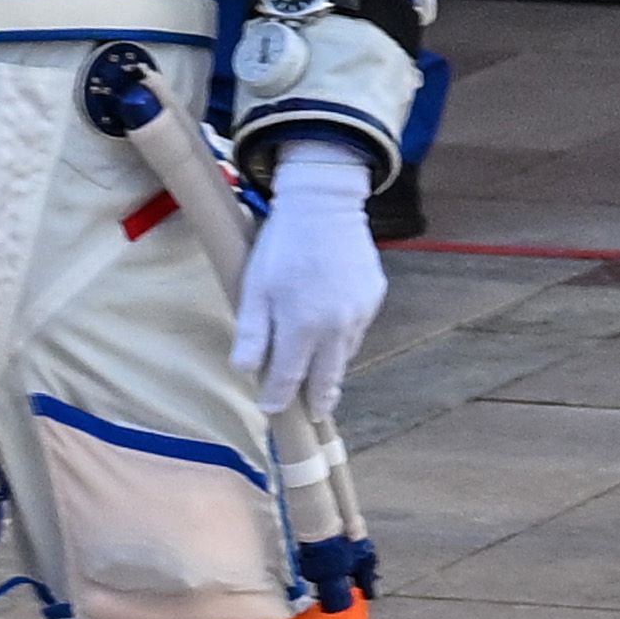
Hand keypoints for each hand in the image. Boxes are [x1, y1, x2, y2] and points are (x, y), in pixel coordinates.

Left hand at [229, 155, 387, 408]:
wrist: (324, 203)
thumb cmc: (282, 244)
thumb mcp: (255, 287)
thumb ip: (253, 334)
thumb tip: (245, 372)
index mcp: (303, 327)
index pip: (289, 379)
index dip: (278, 398)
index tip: (272, 410)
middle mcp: (337, 328)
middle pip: (327, 379)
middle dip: (318, 400)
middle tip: (314, 415)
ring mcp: (360, 313)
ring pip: (344, 353)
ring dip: (331, 366)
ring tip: (320, 374)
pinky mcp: (373, 297)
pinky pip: (356, 328)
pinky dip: (343, 335)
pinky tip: (331, 325)